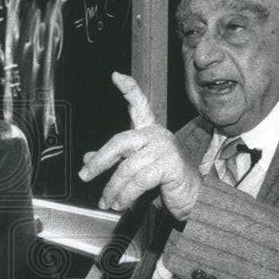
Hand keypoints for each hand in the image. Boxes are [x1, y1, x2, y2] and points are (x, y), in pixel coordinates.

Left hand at [78, 72, 200, 218]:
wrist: (193, 197)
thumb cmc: (166, 180)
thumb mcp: (136, 168)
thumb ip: (115, 161)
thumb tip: (88, 159)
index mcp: (150, 131)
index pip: (140, 105)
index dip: (129, 89)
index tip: (116, 76)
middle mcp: (158, 135)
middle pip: (120, 142)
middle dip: (100, 160)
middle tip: (85, 175)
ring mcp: (165, 149)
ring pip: (127, 167)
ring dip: (112, 188)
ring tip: (106, 201)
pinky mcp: (170, 165)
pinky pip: (139, 181)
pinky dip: (125, 195)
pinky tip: (120, 203)